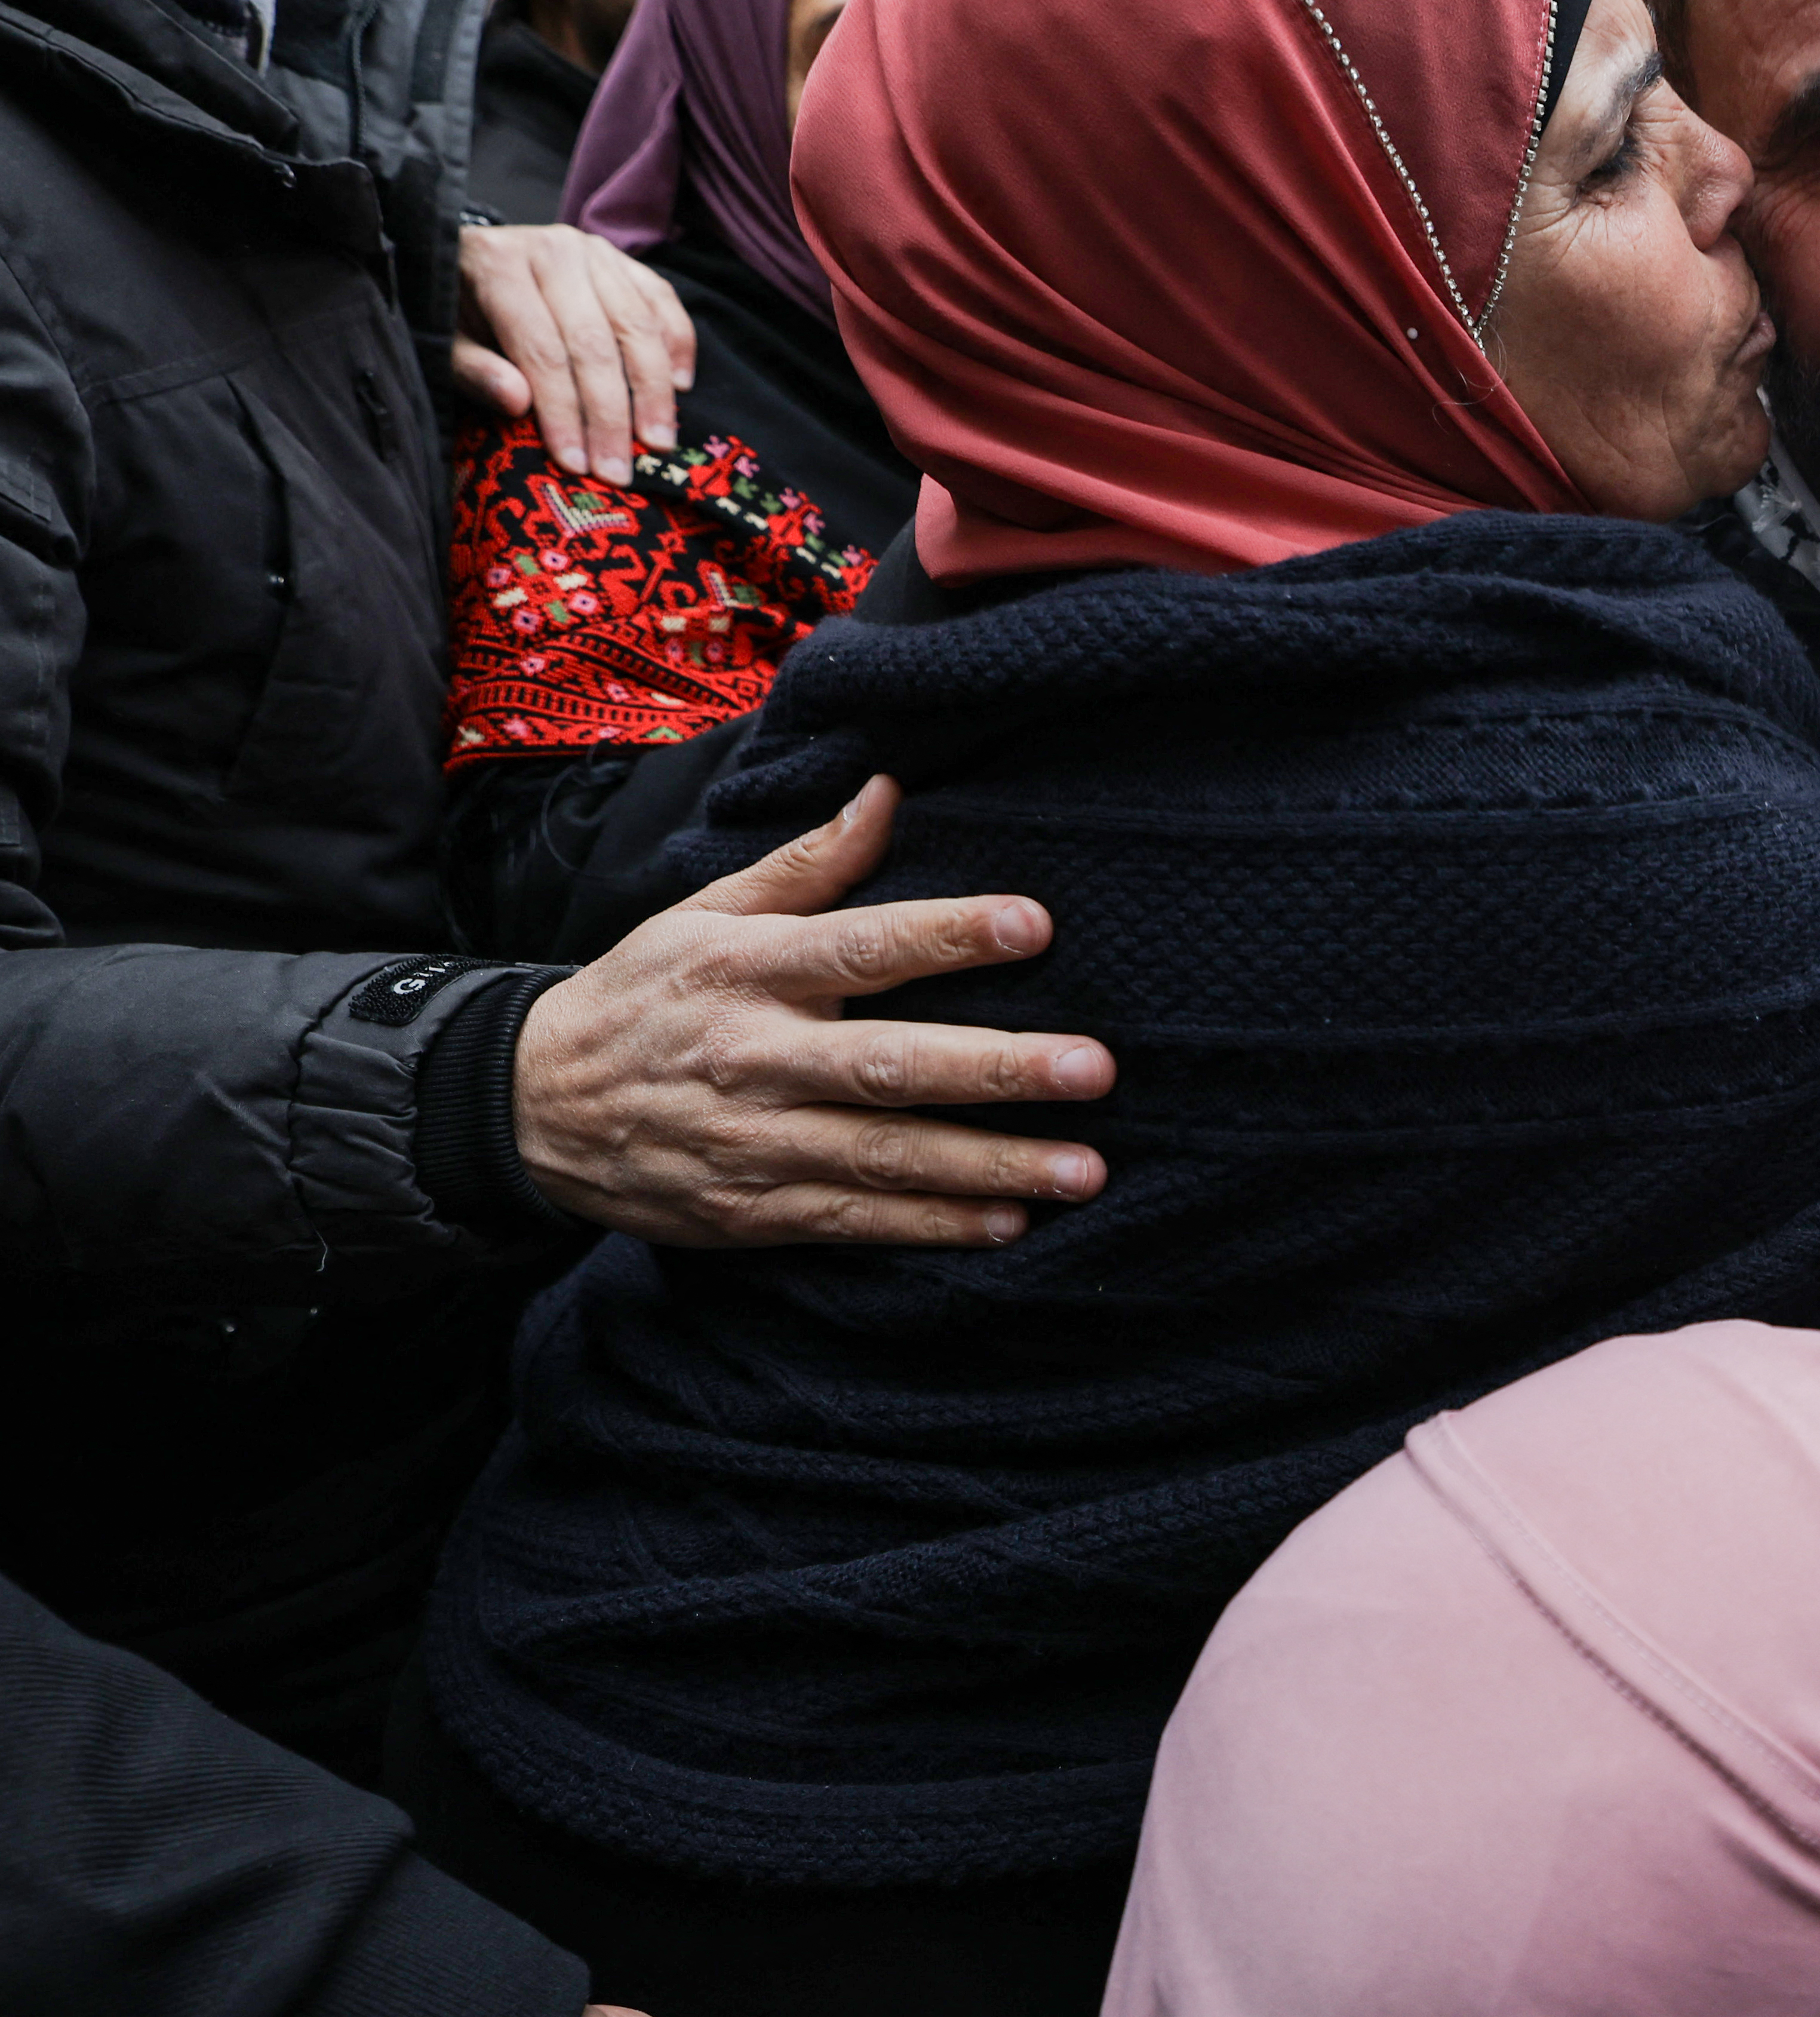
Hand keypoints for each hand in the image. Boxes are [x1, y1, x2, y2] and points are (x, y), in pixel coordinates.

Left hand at [452, 224, 697, 483]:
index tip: (575, 463)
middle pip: (595, 342)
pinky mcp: (626, 260)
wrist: (474, 261)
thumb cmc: (461, 312)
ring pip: (638, 326)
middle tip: (618, 470)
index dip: (562, 411)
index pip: (542, 349)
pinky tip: (679, 387)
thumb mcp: (447, 342)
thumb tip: (517, 401)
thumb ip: (473, 370)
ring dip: (653, 391)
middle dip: (609, 414)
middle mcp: (554, 249)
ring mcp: (596, 251)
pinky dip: (678, 345)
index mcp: (499, 264)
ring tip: (657, 441)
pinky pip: (664, 302)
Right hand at [512, 776, 1116, 1246]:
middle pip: (889, 1065)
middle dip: (995, 1069)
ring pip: (886, 1158)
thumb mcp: (705, 913)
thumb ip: (809, 863)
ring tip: (1084, 1170)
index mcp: (749, 971)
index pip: (861, 947)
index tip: (1033, 924)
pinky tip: (1008, 1221)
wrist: (530, 1107)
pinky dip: (933, 1225)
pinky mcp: (751, 1212)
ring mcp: (754, 1143)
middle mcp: (755, 1058)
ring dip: (990, 1167)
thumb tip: (889, 790)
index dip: (946, 934)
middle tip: (1093, 1067)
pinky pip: (856, 1222)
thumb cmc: (644, 992)